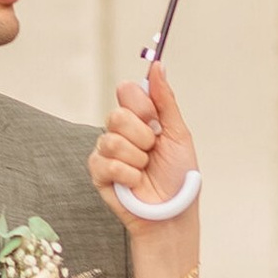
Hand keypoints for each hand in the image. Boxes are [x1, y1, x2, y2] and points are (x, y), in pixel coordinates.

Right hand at [89, 61, 199, 229]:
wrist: (172, 212)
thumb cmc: (179, 175)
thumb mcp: (178, 133)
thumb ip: (165, 99)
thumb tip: (157, 65)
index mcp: (140, 117)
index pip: (126, 91)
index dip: (141, 106)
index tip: (155, 122)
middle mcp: (121, 130)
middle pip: (116, 115)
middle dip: (141, 136)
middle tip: (152, 151)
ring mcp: (107, 151)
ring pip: (111, 140)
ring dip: (137, 159)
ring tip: (145, 170)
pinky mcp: (98, 172)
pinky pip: (105, 163)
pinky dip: (127, 175)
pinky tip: (135, 183)